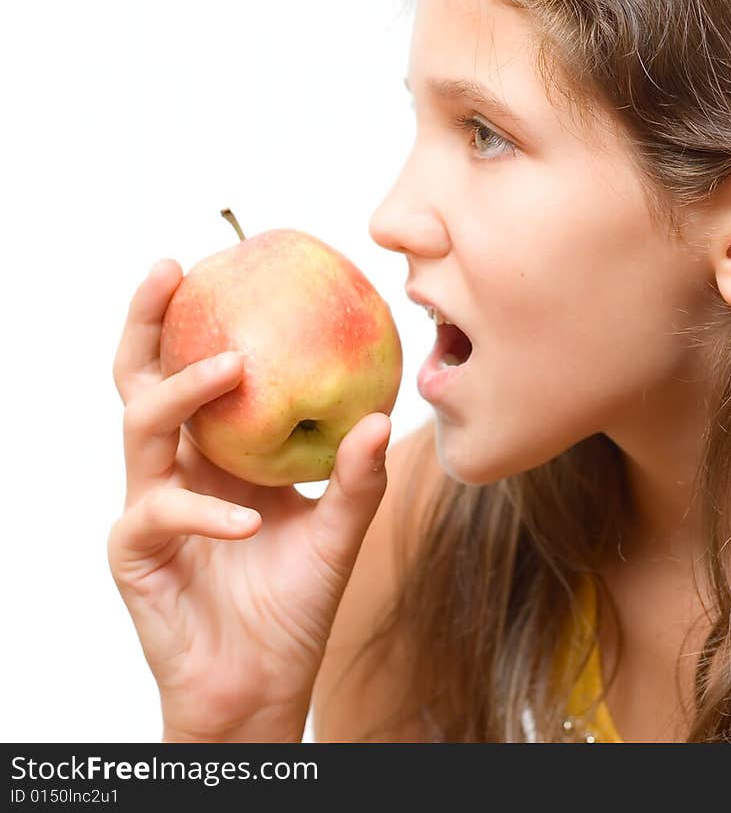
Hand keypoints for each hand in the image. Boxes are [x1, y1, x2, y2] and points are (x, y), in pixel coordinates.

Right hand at [107, 260, 390, 742]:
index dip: (191, 314)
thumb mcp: (338, 530)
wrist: (264, 685)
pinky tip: (246, 519)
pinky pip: (158, 515)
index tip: (214, 258)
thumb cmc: (295, 602)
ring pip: (138, 429)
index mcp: (215, 449)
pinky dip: (203, 510)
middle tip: (172, 272)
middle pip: (139, 377)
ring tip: (229, 369)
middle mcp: (174, 466)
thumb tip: (379, 414)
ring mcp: (149, 506)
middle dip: (146, 320)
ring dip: (182, 393)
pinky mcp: (136, 553)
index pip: (190, 366)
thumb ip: (356, 476)